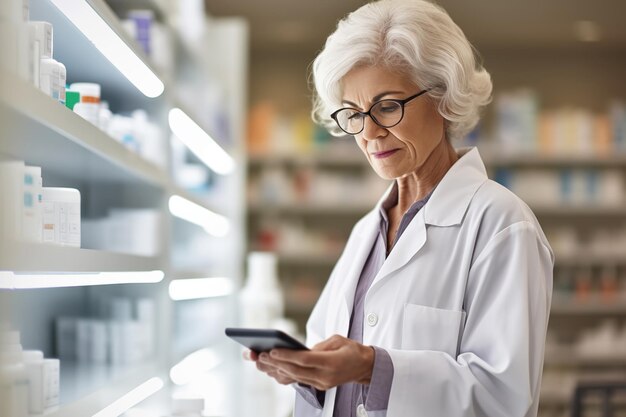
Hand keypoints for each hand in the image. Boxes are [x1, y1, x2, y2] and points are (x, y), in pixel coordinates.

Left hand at [252, 335, 374, 390]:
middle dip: (275, 363)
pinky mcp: (318, 386)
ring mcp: (321, 384)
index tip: (272, 350)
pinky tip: (270, 369)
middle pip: (295, 371)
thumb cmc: (352, 349)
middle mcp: (325, 376)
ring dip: (274, 370)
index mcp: (332, 362)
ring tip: (258, 361)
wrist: (364, 367)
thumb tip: (300, 350)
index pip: (305, 360)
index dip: (287, 355)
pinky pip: (297, 381)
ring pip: (294, 378)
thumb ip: (319, 345)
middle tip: (259, 355)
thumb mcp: (338, 339)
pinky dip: (283, 375)